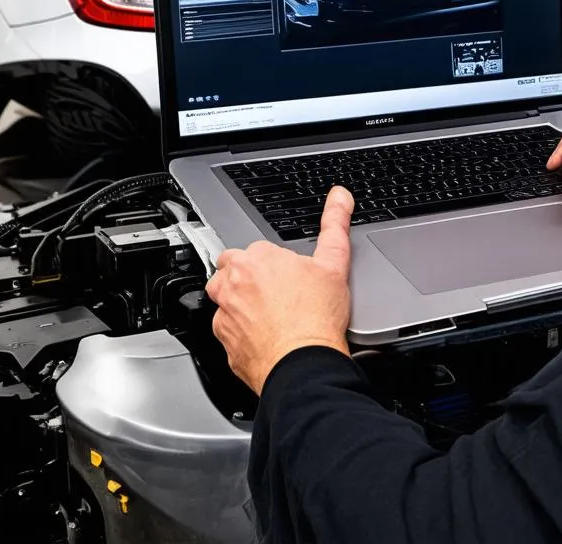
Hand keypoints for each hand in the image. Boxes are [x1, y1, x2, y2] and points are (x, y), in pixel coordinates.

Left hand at [205, 186, 354, 393]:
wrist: (303, 364)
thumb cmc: (316, 318)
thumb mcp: (334, 263)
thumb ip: (335, 224)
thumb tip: (340, 197)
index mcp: (257, 258)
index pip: (255, 250)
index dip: (272, 263)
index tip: (286, 277)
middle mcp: (233, 282)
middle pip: (230, 269)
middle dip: (246, 277)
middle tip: (275, 293)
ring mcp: (225, 313)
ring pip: (222, 299)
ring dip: (237, 302)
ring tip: (266, 313)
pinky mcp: (223, 341)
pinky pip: (225, 330)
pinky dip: (239, 331)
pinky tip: (262, 335)